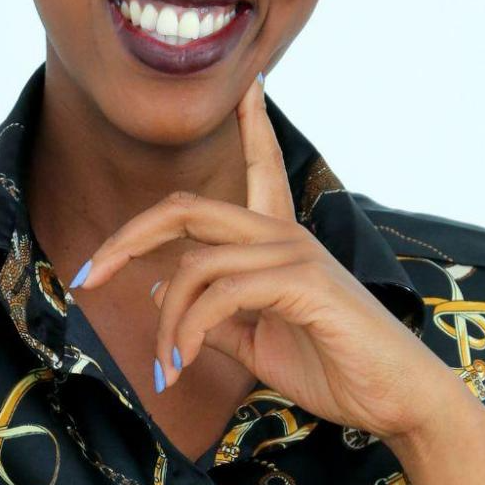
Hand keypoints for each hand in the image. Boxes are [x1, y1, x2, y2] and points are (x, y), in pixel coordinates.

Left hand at [67, 74, 482, 445]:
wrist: (398, 400)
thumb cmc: (336, 369)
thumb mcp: (258, 343)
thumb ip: (213, 315)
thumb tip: (158, 288)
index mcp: (279, 242)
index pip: (261, 164)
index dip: (251, 122)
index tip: (248, 83)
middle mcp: (285, 235)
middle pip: (186, 208)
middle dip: (126, 238)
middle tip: (87, 277)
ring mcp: (295, 253)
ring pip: (194, 263)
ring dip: (165, 321)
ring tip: (166, 365)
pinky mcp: (302, 282)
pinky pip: (219, 293)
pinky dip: (190, 331)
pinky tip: (187, 362)